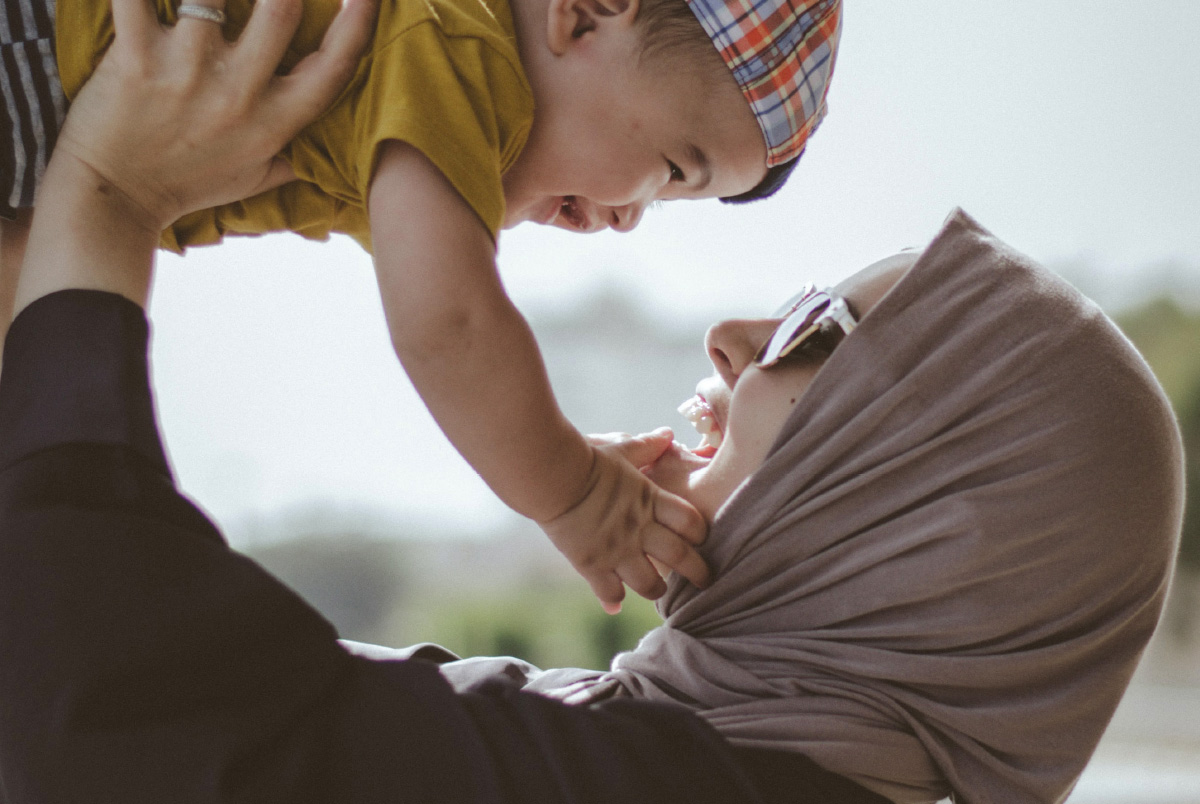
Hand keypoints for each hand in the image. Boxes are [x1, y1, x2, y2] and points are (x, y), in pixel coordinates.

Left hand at [52, 0, 373, 233]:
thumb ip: (298, 154)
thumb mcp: (256, 178)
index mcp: (274, 121)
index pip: (332, 68)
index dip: (356, 25)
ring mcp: (186, 72)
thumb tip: (338, 145)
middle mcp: (237, 94)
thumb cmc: (188, 184)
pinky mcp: (135, 58)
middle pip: (281, 10)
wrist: (116, 198)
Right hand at [538, 428, 709, 613]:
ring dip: (657, 589)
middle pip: (681, 558)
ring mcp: (616, 550)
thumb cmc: (586, 457)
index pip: (691, 522)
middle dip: (698, 573)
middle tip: (705, 581)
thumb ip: (647, 445)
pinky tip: (615, 606)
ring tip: (658, 590)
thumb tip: (667, 434)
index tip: (700, 538)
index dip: (700, 533)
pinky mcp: (591, 564)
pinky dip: (613, 600)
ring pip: (650, 584)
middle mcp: (639, 529)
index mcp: (650, 500)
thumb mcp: (621, 448)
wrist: (551, 475)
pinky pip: (609, 592)